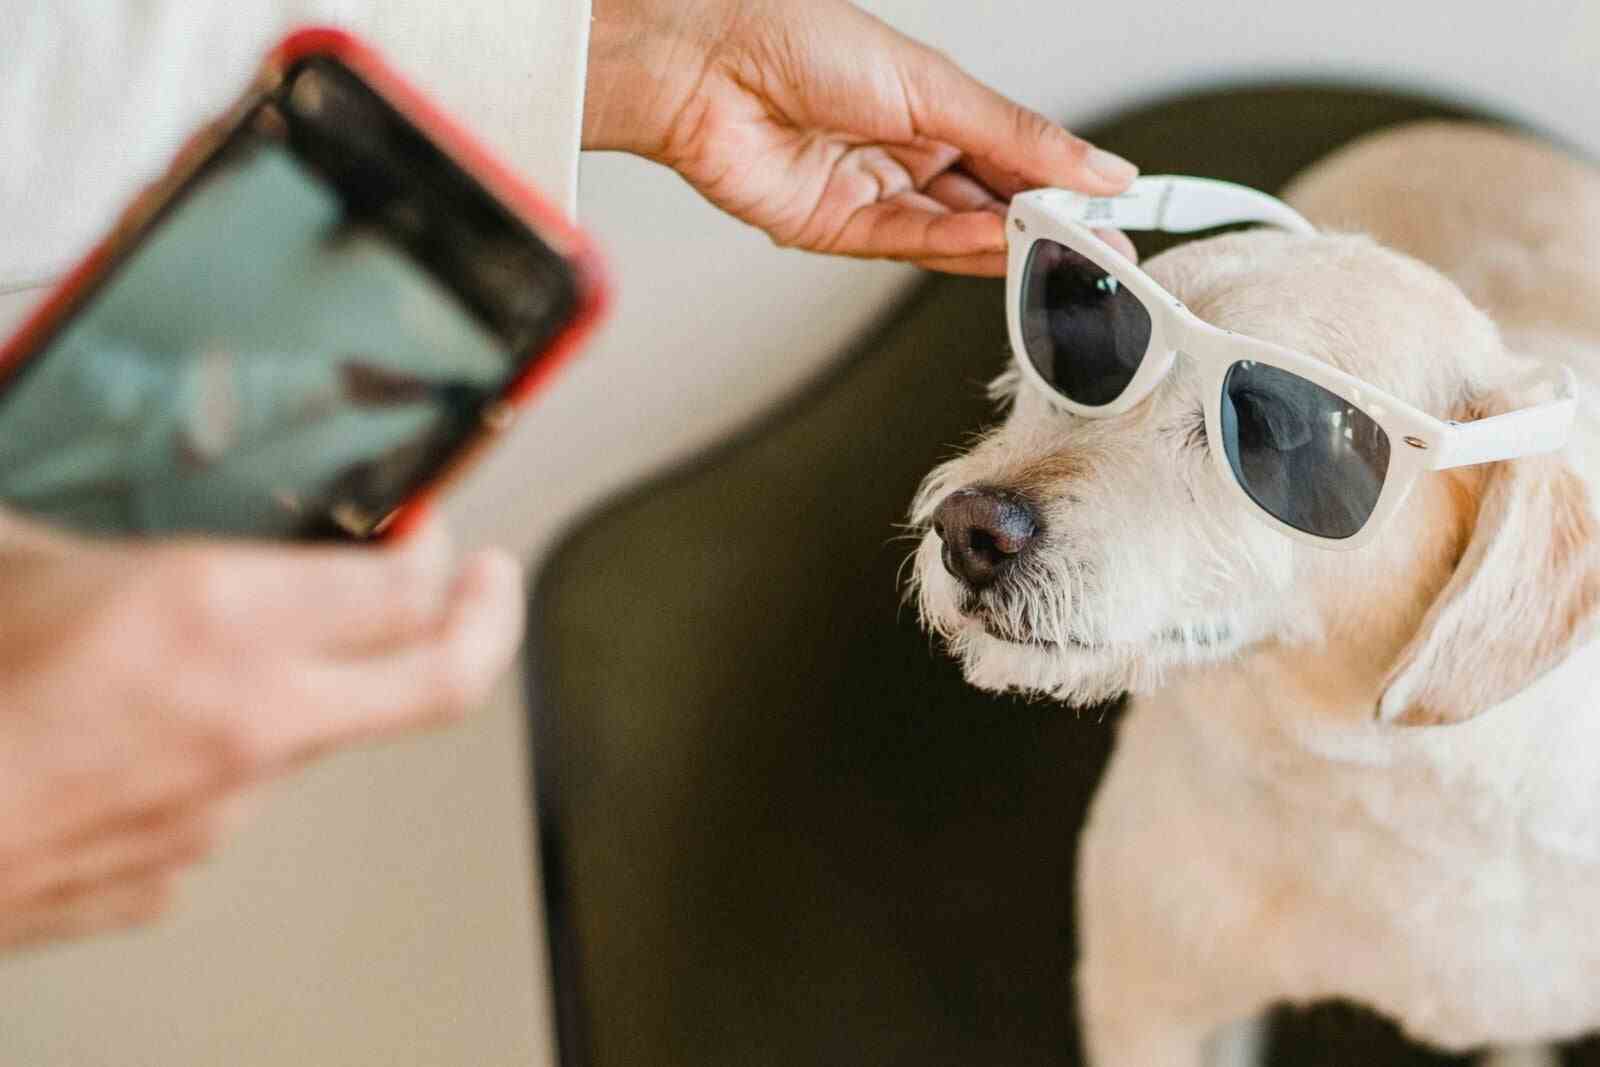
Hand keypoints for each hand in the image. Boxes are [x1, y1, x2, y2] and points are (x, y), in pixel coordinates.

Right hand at [0, 514, 522, 951]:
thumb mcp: (17, 556)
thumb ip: (86, 526)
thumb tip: (81, 489)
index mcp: (219, 621)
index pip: (409, 586)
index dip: (439, 550)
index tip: (432, 531)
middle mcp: (251, 718)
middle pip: (445, 678)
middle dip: (490, 622)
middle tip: (492, 588)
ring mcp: (228, 804)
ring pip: (328, 736)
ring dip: (318, 690)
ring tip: (255, 656)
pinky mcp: (182, 866)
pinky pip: (234, 801)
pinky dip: (221, 761)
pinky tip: (157, 735)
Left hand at [584, 0, 1138, 274]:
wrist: (708, 63)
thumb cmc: (799, 39)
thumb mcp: (932, 85)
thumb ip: (1016, 136)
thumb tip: (1096, 165)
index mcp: (932, 106)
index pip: (1015, 156)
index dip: (1066, 184)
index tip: (1119, 208)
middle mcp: (903, 152)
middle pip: (989, 203)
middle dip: (1047, 228)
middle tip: (1104, 248)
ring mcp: (871, 193)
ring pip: (954, 232)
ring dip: (1009, 246)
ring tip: (1065, 254)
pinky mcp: (835, 229)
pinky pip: (909, 245)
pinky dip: (957, 251)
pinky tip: (1000, 249)